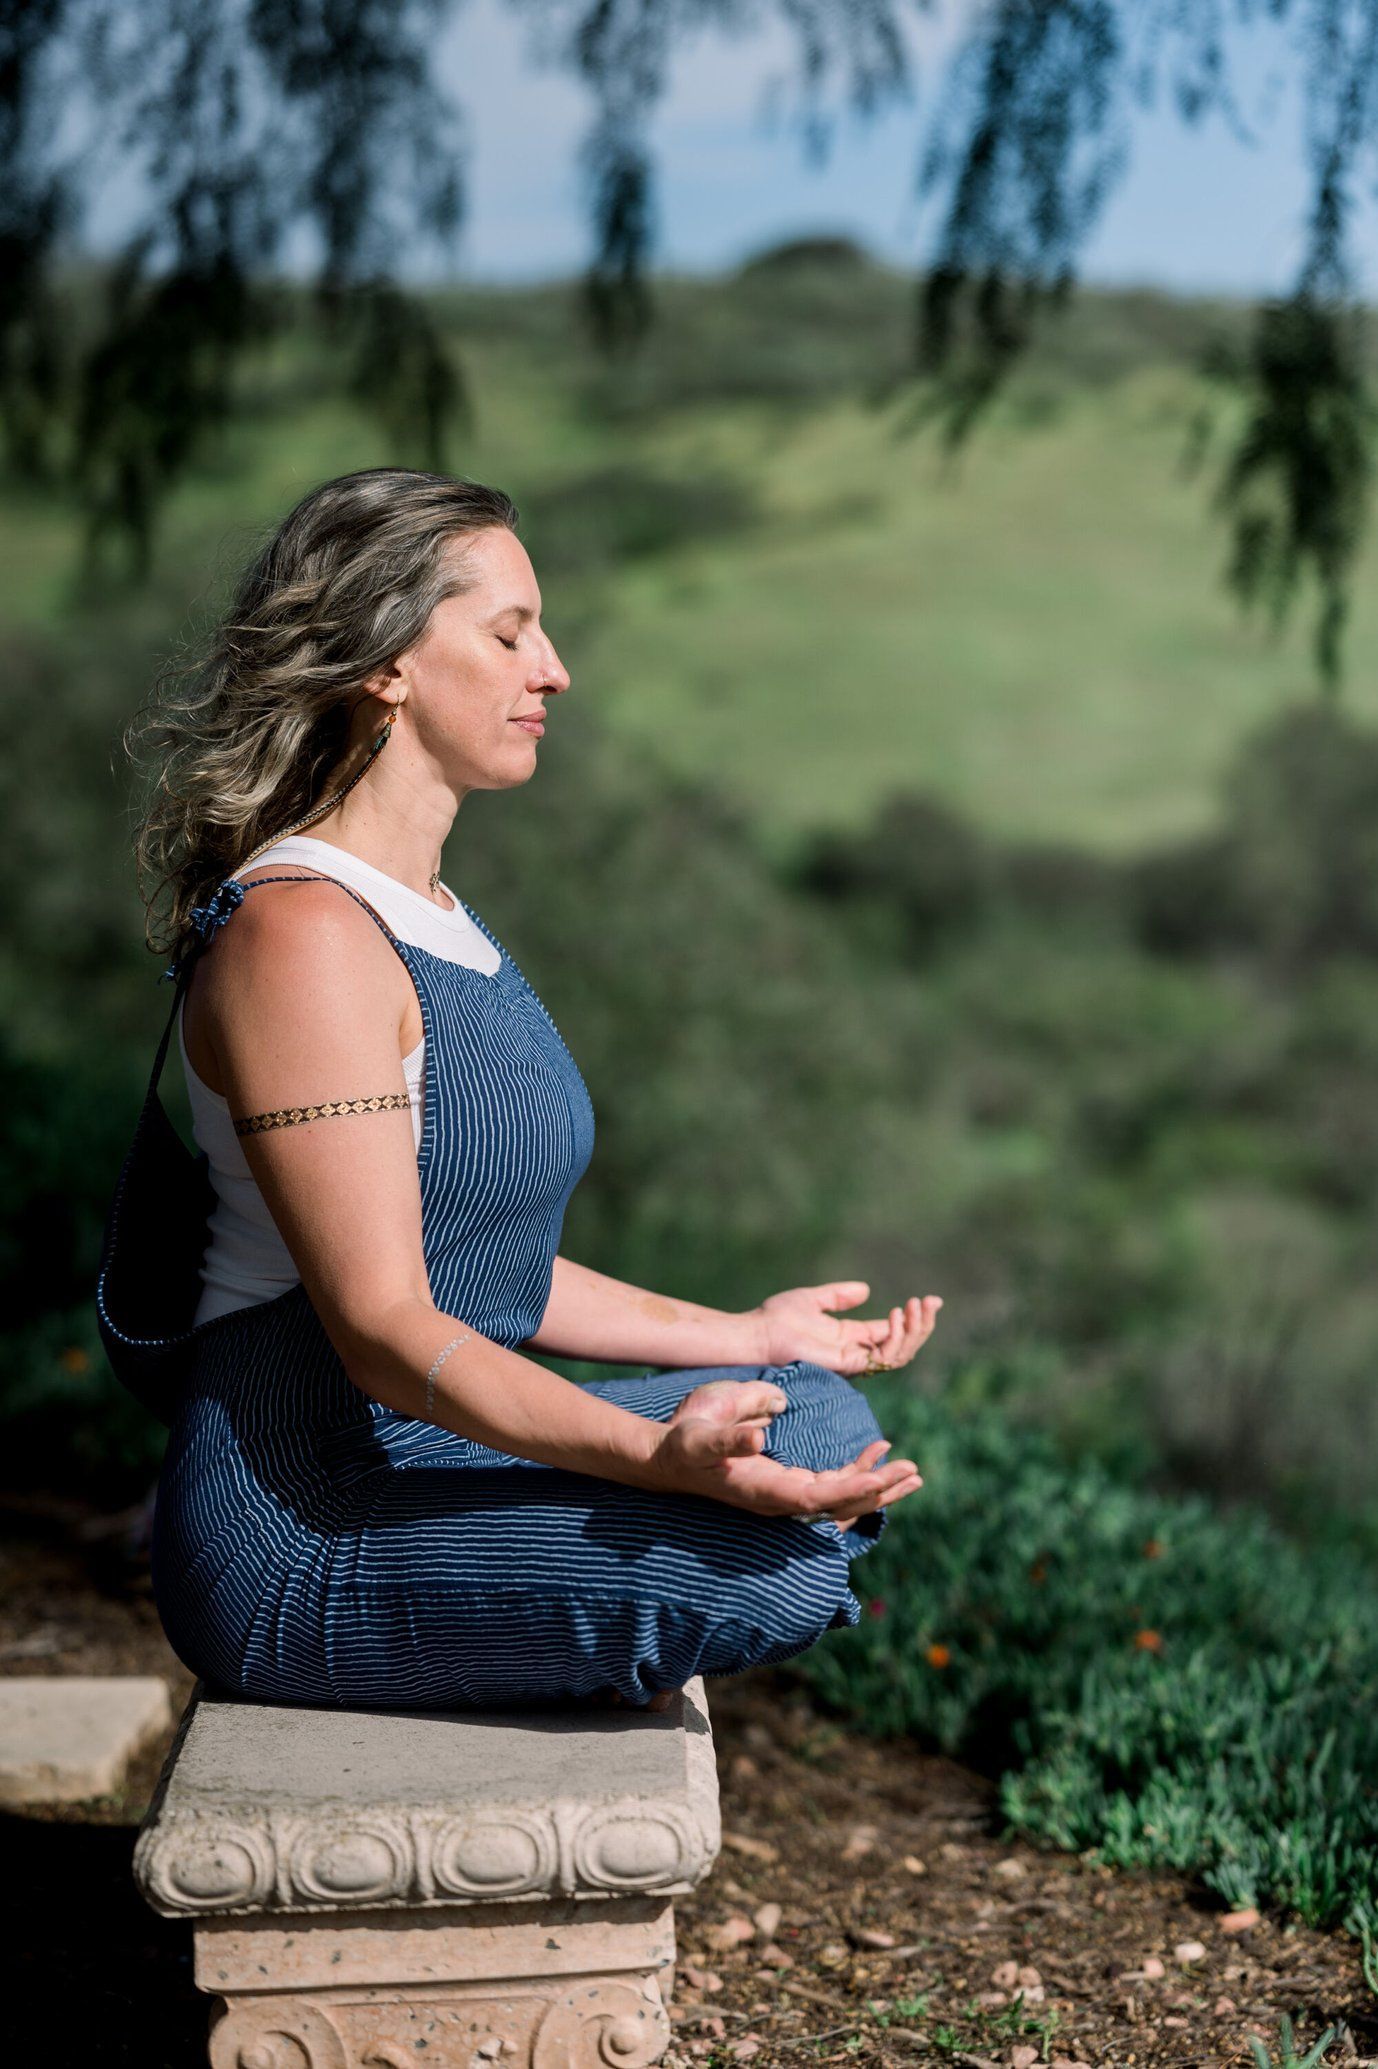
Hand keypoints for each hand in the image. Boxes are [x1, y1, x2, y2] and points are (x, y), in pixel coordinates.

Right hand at [649, 1376, 922, 1521]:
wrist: (668, 1459)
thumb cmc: (684, 1442)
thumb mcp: (702, 1435)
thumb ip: (730, 1437)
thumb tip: (758, 1434)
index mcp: (763, 1490)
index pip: (814, 1497)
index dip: (848, 1489)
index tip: (880, 1479)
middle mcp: (779, 1500)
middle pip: (838, 1502)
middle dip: (878, 1488)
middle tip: (914, 1471)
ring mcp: (786, 1495)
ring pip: (841, 1496)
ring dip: (877, 1483)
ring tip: (912, 1471)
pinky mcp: (788, 1484)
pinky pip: (832, 1483)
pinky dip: (858, 1469)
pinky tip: (878, 1451)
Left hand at [748, 1282, 942, 1375]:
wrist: (759, 1332)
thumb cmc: (779, 1317)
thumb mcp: (815, 1299)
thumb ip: (840, 1296)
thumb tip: (866, 1290)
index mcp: (851, 1336)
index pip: (892, 1332)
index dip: (915, 1318)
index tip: (932, 1299)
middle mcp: (856, 1351)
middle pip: (903, 1344)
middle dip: (922, 1325)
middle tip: (931, 1302)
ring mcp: (853, 1360)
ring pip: (900, 1354)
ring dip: (915, 1331)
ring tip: (915, 1306)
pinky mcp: (848, 1364)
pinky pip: (883, 1358)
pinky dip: (896, 1339)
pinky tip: (897, 1316)